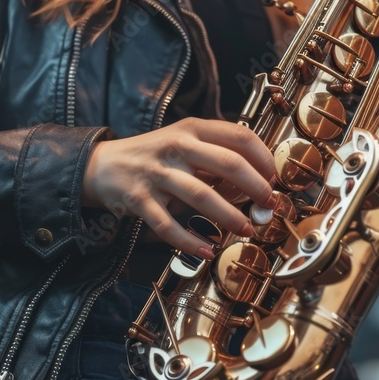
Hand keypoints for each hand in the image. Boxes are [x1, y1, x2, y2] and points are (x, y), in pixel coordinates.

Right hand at [82, 118, 275, 257]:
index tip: (276, 178)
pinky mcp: (139, 199)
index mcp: (192, 129)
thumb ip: (215, 157)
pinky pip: (168, 225)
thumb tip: (257, 181)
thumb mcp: (184, 142)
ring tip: (246, 229)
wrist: (102, 165)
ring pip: (201, 195)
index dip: (264, 158)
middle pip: (228, 164)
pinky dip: (189, 241)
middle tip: (270, 205)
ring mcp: (156, 173)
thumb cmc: (153, 155)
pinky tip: (206, 250)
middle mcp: (176, 146)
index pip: (239, 136)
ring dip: (229, 216)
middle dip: (256, 187)